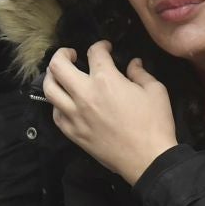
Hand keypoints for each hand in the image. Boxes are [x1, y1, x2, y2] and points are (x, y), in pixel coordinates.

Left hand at [43, 42, 177, 185]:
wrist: (147, 159)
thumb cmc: (154, 124)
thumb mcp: (156, 91)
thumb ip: (140, 73)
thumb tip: (133, 63)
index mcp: (106, 80)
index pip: (94, 52)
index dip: (100, 45)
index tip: (105, 48)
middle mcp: (84, 94)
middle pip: (58, 66)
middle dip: (62, 53)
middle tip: (71, 54)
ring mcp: (75, 115)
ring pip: (49, 89)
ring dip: (52, 77)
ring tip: (60, 75)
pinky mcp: (73, 133)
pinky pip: (55, 113)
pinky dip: (57, 103)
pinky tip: (65, 101)